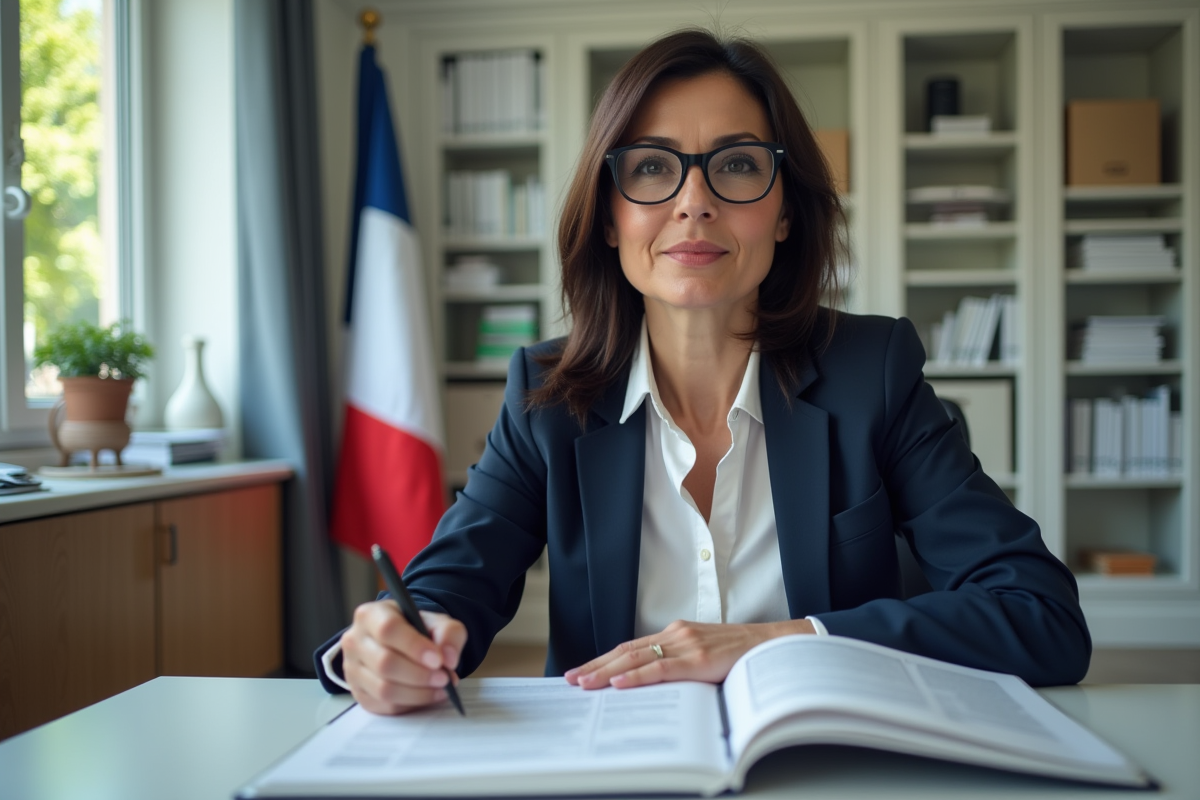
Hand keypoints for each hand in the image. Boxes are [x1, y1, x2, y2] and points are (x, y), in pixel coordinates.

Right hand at [340, 599, 466, 714]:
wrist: (400, 643)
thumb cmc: (416, 630)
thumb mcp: (437, 622)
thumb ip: (448, 633)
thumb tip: (449, 659)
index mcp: (371, 615)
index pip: (388, 629)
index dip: (414, 646)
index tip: (438, 660)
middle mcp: (355, 641)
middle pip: (385, 663)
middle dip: (420, 675)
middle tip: (444, 678)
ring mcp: (352, 669)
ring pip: (384, 689)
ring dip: (417, 693)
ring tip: (440, 688)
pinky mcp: (358, 693)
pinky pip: (384, 706)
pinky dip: (409, 705)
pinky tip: (426, 696)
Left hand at [564, 618, 814, 689]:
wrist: (773, 644)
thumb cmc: (741, 653)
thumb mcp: (704, 654)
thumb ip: (680, 663)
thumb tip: (652, 684)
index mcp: (675, 634)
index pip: (630, 647)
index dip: (604, 660)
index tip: (582, 672)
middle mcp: (676, 634)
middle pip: (626, 651)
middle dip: (596, 667)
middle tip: (571, 680)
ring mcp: (686, 644)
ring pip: (637, 658)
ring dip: (607, 672)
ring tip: (584, 683)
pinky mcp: (699, 657)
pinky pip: (661, 668)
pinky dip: (637, 675)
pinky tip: (619, 683)